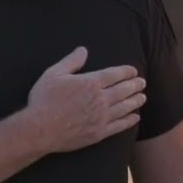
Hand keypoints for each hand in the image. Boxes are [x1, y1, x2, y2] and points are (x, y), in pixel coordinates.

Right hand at [25, 47, 146, 152]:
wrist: (39, 129)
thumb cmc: (43, 100)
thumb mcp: (54, 74)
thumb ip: (71, 61)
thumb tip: (83, 50)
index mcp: (91, 83)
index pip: (115, 75)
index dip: (126, 72)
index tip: (134, 71)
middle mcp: (101, 99)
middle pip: (124, 90)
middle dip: (135, 85)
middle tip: (142, 83)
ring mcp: (102, 117)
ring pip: (125, 107)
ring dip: (136, 101)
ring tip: (143, 97)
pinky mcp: (99, 133)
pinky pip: (119, 126)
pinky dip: (129, 121)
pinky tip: (135, 118)